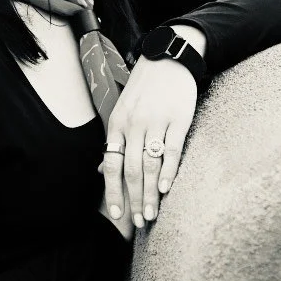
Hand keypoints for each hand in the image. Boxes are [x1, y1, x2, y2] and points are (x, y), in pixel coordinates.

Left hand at [97, 54, 197, 234]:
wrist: (167, 59)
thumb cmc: (144, 89)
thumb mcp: (122, 111)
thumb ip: (115, 141)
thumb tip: (103, 169)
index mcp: (117, 124)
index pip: (112, 164)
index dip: (113, 191)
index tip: (116, 215)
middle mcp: (133, 124)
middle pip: (131, 170)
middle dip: (134, 199)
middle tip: (139, 222)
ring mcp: (155, 122)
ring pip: (150, 164)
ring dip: (150, 193)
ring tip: (152, 214)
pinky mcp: (178, 119)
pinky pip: (172, 149)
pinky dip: (168, 170)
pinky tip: (165, 189)